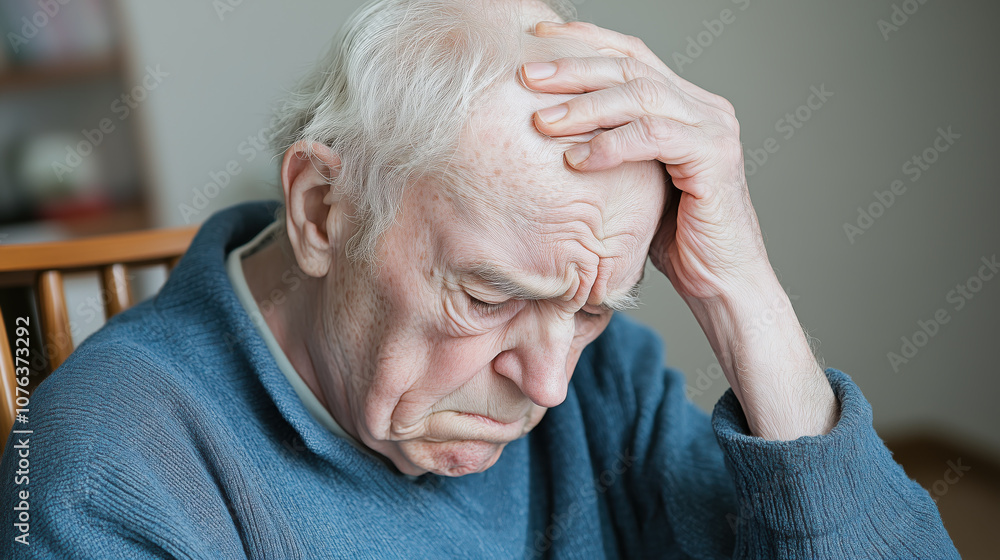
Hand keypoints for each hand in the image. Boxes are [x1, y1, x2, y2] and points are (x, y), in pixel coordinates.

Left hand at [523, 21, 837, 439]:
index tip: (538, 41)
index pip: (632, 56)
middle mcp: (704, 107)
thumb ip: (610, 149)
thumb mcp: (633, 184)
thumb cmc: (674, 240)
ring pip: (640, 95)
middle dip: (574, 67)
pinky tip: (576, 158)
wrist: (722, 284)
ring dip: (585, 105)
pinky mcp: (713, 157)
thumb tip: (549, 135)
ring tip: (542, 120)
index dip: (586, 41)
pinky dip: (611, 144)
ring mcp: (713, 128)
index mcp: (685, 104)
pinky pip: (653, 136)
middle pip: (630, 67)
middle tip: (527, 74)